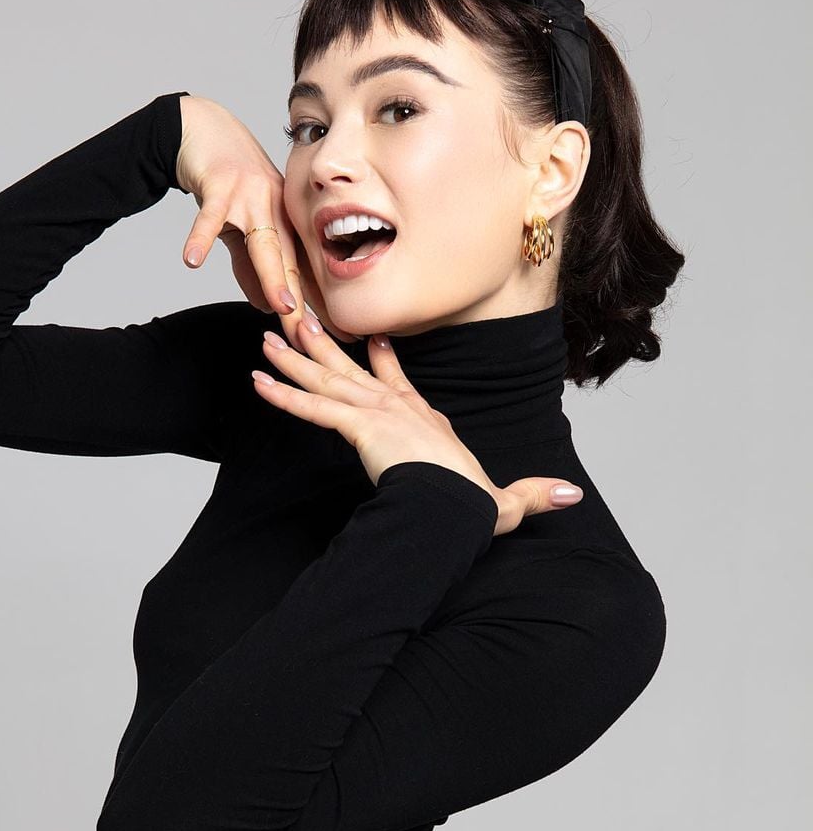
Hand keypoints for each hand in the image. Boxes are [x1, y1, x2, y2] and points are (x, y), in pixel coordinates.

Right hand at [175, 95, 353, 352]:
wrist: (204, 129)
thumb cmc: (228, 180)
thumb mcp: (243, 227)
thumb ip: (251, 265)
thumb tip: (265, 304)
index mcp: (285, 223)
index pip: (304, 273)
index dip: (318, 307)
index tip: (335, 338)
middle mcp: (276, 211)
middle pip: (290, 264)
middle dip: (303, 304)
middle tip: (315, 337)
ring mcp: (251, 196)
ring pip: (263, 242)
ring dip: (272, 275)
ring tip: (280, 307)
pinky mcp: (220, 184)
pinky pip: (210, 215)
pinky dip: (200, 237)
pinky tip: (192, 260)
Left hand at [251, 323, 583, 534]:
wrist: (455, 510)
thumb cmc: (473, 506)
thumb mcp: (505, 502)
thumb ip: (532, 495)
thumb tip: (571, 494)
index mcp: (425, 422)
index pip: (399, 384)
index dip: (382, 362)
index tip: (368, 342)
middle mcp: (398, 409)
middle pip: (353, 370)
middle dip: (322, 345)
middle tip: (295, 320)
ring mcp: (378, 414)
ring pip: (327, 380)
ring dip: (293, 359)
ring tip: (266, 338)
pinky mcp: (360, 426)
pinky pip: (313, 407)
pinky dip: (284, 394)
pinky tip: (258, 381)